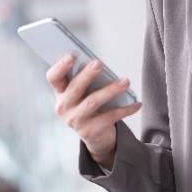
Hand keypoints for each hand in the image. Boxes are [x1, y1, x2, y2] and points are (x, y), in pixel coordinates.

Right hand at [46, 54, 141, 169]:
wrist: (95, 135)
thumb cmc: (89, 104)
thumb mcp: (83, 92)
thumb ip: (86, 79)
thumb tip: (99, 64)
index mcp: (60, 92)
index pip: (53, 77)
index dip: (60, 66)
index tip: (72, 55)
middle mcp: (64, 107)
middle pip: (75, 88)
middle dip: (87, 75)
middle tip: (100, 63)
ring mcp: (76, 120)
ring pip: (93, 102)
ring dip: (111, 90)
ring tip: (126, 81)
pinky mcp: (90, 131)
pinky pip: (110, 117)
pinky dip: (126, 109)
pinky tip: (137, 103)